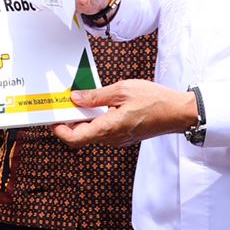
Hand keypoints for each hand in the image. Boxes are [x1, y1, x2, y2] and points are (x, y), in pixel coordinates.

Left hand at [52, 80, 196, 147]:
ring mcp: (118, 139)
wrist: (178, 112)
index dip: (59, 130)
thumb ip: (96, 96)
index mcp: (108, 128)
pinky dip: (95, 120)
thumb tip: (75, 99)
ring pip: (92, 133)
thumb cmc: (154, 100)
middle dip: (68, 122)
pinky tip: (97, 105)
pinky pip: (103, 131)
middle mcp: (111, 138)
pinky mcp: (124, 136)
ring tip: (80, 100)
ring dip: (82, 120)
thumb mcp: (122, 90)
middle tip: (63, 104)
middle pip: (81, 137)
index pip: (75, 138)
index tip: (52, 118)